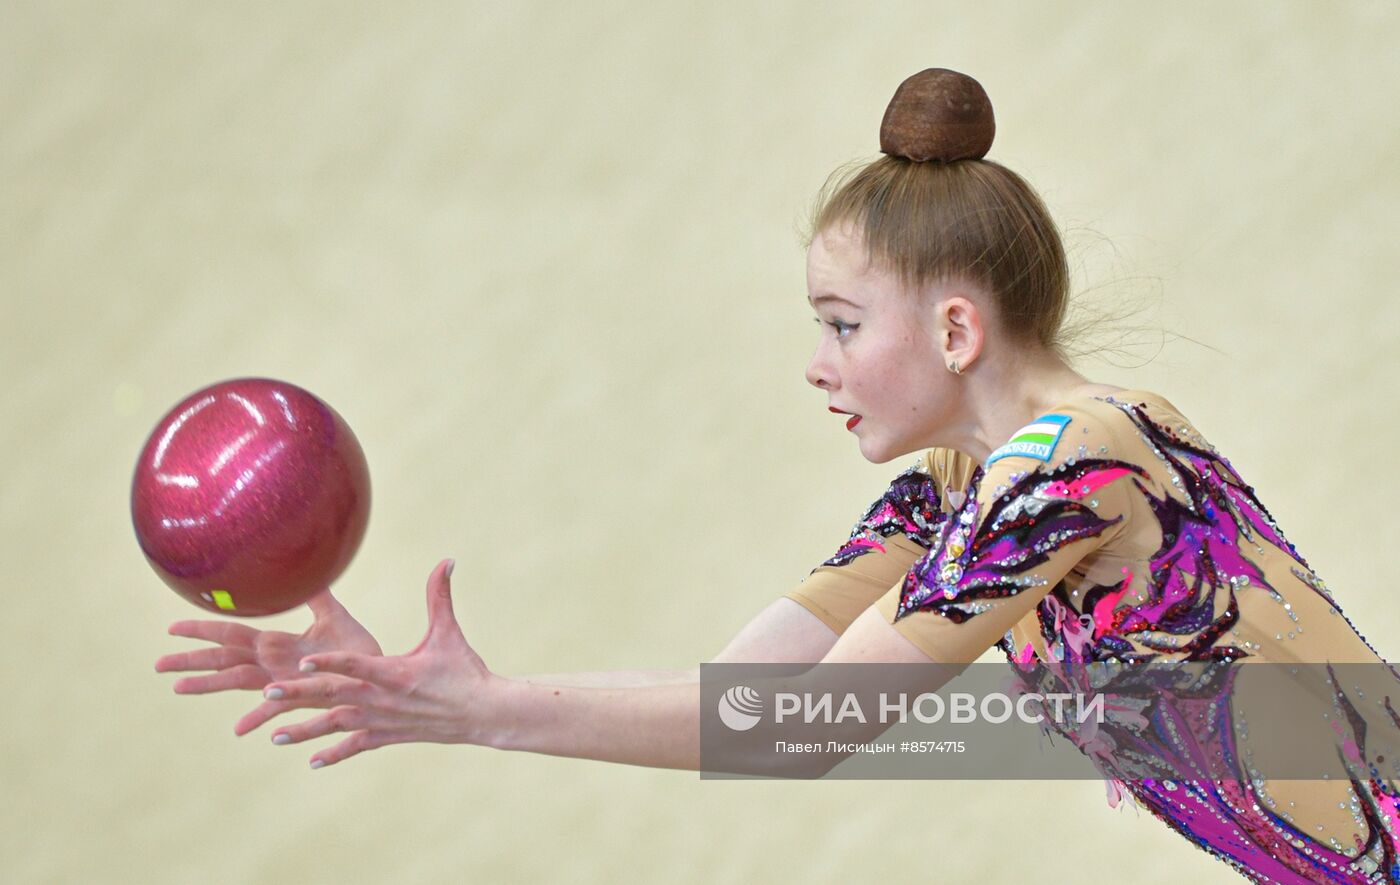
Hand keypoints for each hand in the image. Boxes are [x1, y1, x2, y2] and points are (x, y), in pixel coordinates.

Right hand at [155, 587, 383, 734]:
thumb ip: (316, 594)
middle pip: (223, 660)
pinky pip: (278, 708)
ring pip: (238, 682)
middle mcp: (273, 665)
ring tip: (178, 688)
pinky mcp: (302, 697)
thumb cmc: (356, 648)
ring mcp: (284, 683)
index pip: (230, 634)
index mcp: (276, 644)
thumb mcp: (333, 615)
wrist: (380, 673)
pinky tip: (240, 729)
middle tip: (157, 664)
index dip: (203, 630)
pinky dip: (259, 716)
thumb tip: (306, 566)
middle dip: (191, 661)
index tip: (172, 628)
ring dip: (208, 686)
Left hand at [260, 558, 497, 768]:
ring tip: (274, 735)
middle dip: (299, 695)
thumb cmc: (465, 669)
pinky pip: (357, 745)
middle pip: (335, 695)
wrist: (482, 713)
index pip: (356, 665)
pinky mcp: (389, 735)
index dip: (329, 663)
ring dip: (306, 731)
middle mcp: (384, 699)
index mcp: (395, 672)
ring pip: (338, 725)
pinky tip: (312, 762)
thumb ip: (439, 596)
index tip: (302, 663)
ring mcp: (384, 720)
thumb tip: (448, 560)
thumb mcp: (449, 632)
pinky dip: (334, 754)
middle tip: (267, 691)